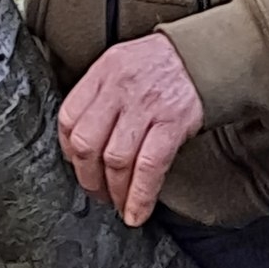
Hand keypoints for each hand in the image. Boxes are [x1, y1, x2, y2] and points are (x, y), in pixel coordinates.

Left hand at [58, 36, 203, 226]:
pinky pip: (149, 167)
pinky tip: (137, 211)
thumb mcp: (120, 64)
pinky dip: (140, 196)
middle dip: (88, 178)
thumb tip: (81, 141)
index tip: (76, 165)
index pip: (69, 118)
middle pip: (87, 143)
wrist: (200, 55)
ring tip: (119, 204)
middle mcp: (119, 87)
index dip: (67, 150)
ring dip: (115, 192)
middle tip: (96, 192)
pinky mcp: (172, 123)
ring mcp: (145, 106)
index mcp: (103, 73)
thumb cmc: (157, 64)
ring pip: (115, 160)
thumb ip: (99, 95)